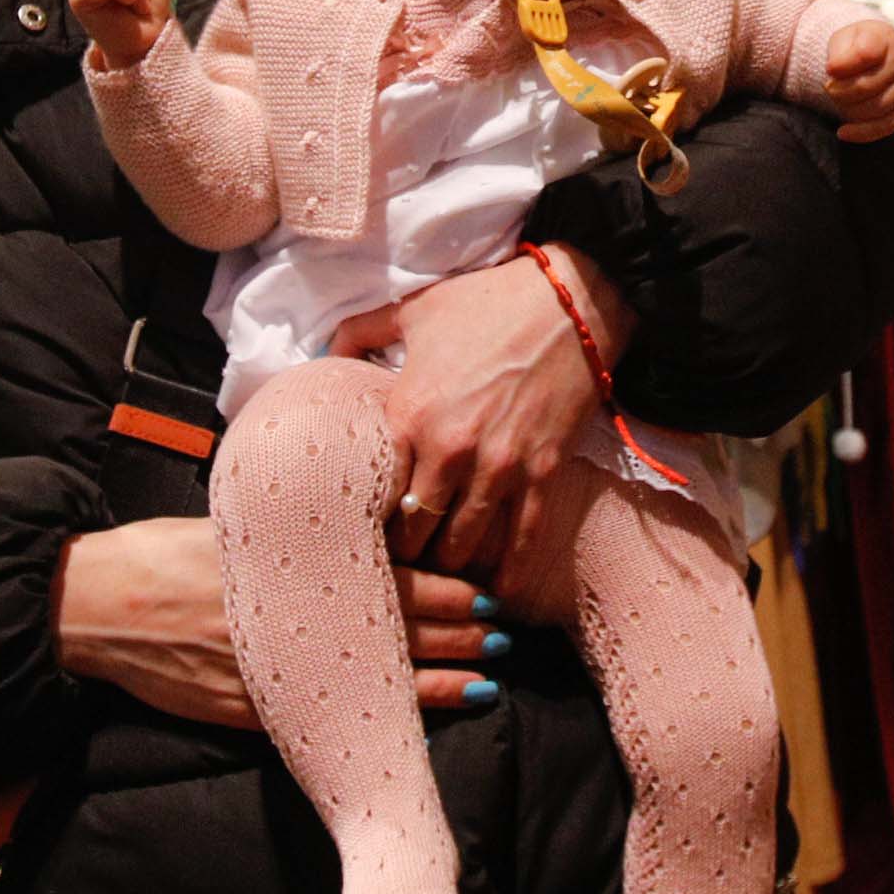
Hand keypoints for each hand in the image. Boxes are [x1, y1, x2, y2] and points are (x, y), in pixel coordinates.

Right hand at [54, 518, 512, 725]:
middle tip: (506, 637)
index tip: (489, 593)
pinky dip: (387, 719)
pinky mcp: (258, 708)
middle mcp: (301, 616)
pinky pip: (337, 717)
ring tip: (487, 679)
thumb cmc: (170, 552)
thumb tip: (354, 516)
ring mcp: (283, 667)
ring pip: (381, 676)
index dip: (449, 590)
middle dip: (460, 634)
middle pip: (402, 628)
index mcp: (302, 565)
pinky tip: (420, 723)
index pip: (395, 579)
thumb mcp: (242, 523)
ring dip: (439, 678)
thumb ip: (300, 531)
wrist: (103, 604)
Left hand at [385, 249, 619, 587]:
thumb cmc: (488, 302)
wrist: (571, 300)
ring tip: (441, 580)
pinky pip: (523, 537)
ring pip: (464, 543)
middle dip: (407, 551)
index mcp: (410, 413)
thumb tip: (321, 351)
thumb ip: (359, 333)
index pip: (375, 491)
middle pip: (416, 529)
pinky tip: (500, 593)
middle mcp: (451, 449)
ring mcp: (501, 465)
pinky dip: (510, 571)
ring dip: (451, 565)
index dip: (366, 517)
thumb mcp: (412, 309)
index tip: (360, 531)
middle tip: (399, 567)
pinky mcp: (543, 471)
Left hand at [821, 20, 893, 139]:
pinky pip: (885, 126)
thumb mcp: (845, 38)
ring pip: (874, 108)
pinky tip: (842, 133)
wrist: (883, 54)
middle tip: (828, 88)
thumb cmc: (857, 46)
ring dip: (847, 109)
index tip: (828, 69)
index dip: (843, 65)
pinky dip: (862, 133)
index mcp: (884, 39)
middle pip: (865, 86)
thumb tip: (833, 70)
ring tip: (838, 100)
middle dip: (839, 92)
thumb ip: (840, 52)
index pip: (864, 55)